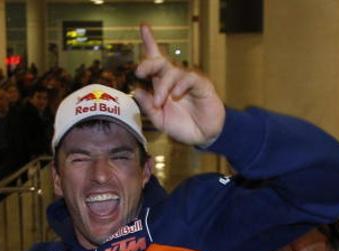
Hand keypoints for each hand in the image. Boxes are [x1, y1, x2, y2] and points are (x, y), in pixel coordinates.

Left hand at [133, 24, 224, 146]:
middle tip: (139, 72)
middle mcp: (173, 79)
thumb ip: (148, 107)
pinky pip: (189, 78)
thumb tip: (136, 90)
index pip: (154, 61)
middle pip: (160, 62)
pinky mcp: (201, 85)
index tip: (143, 27)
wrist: (202, 136)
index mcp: (161, 85)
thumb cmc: (181, 125)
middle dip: (148, 63)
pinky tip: (176, 96)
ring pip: (172, 72)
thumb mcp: (159, 119)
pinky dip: (179, 86)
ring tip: (159, 102)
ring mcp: (187, 81)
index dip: (150, 43)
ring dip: (162, 87)